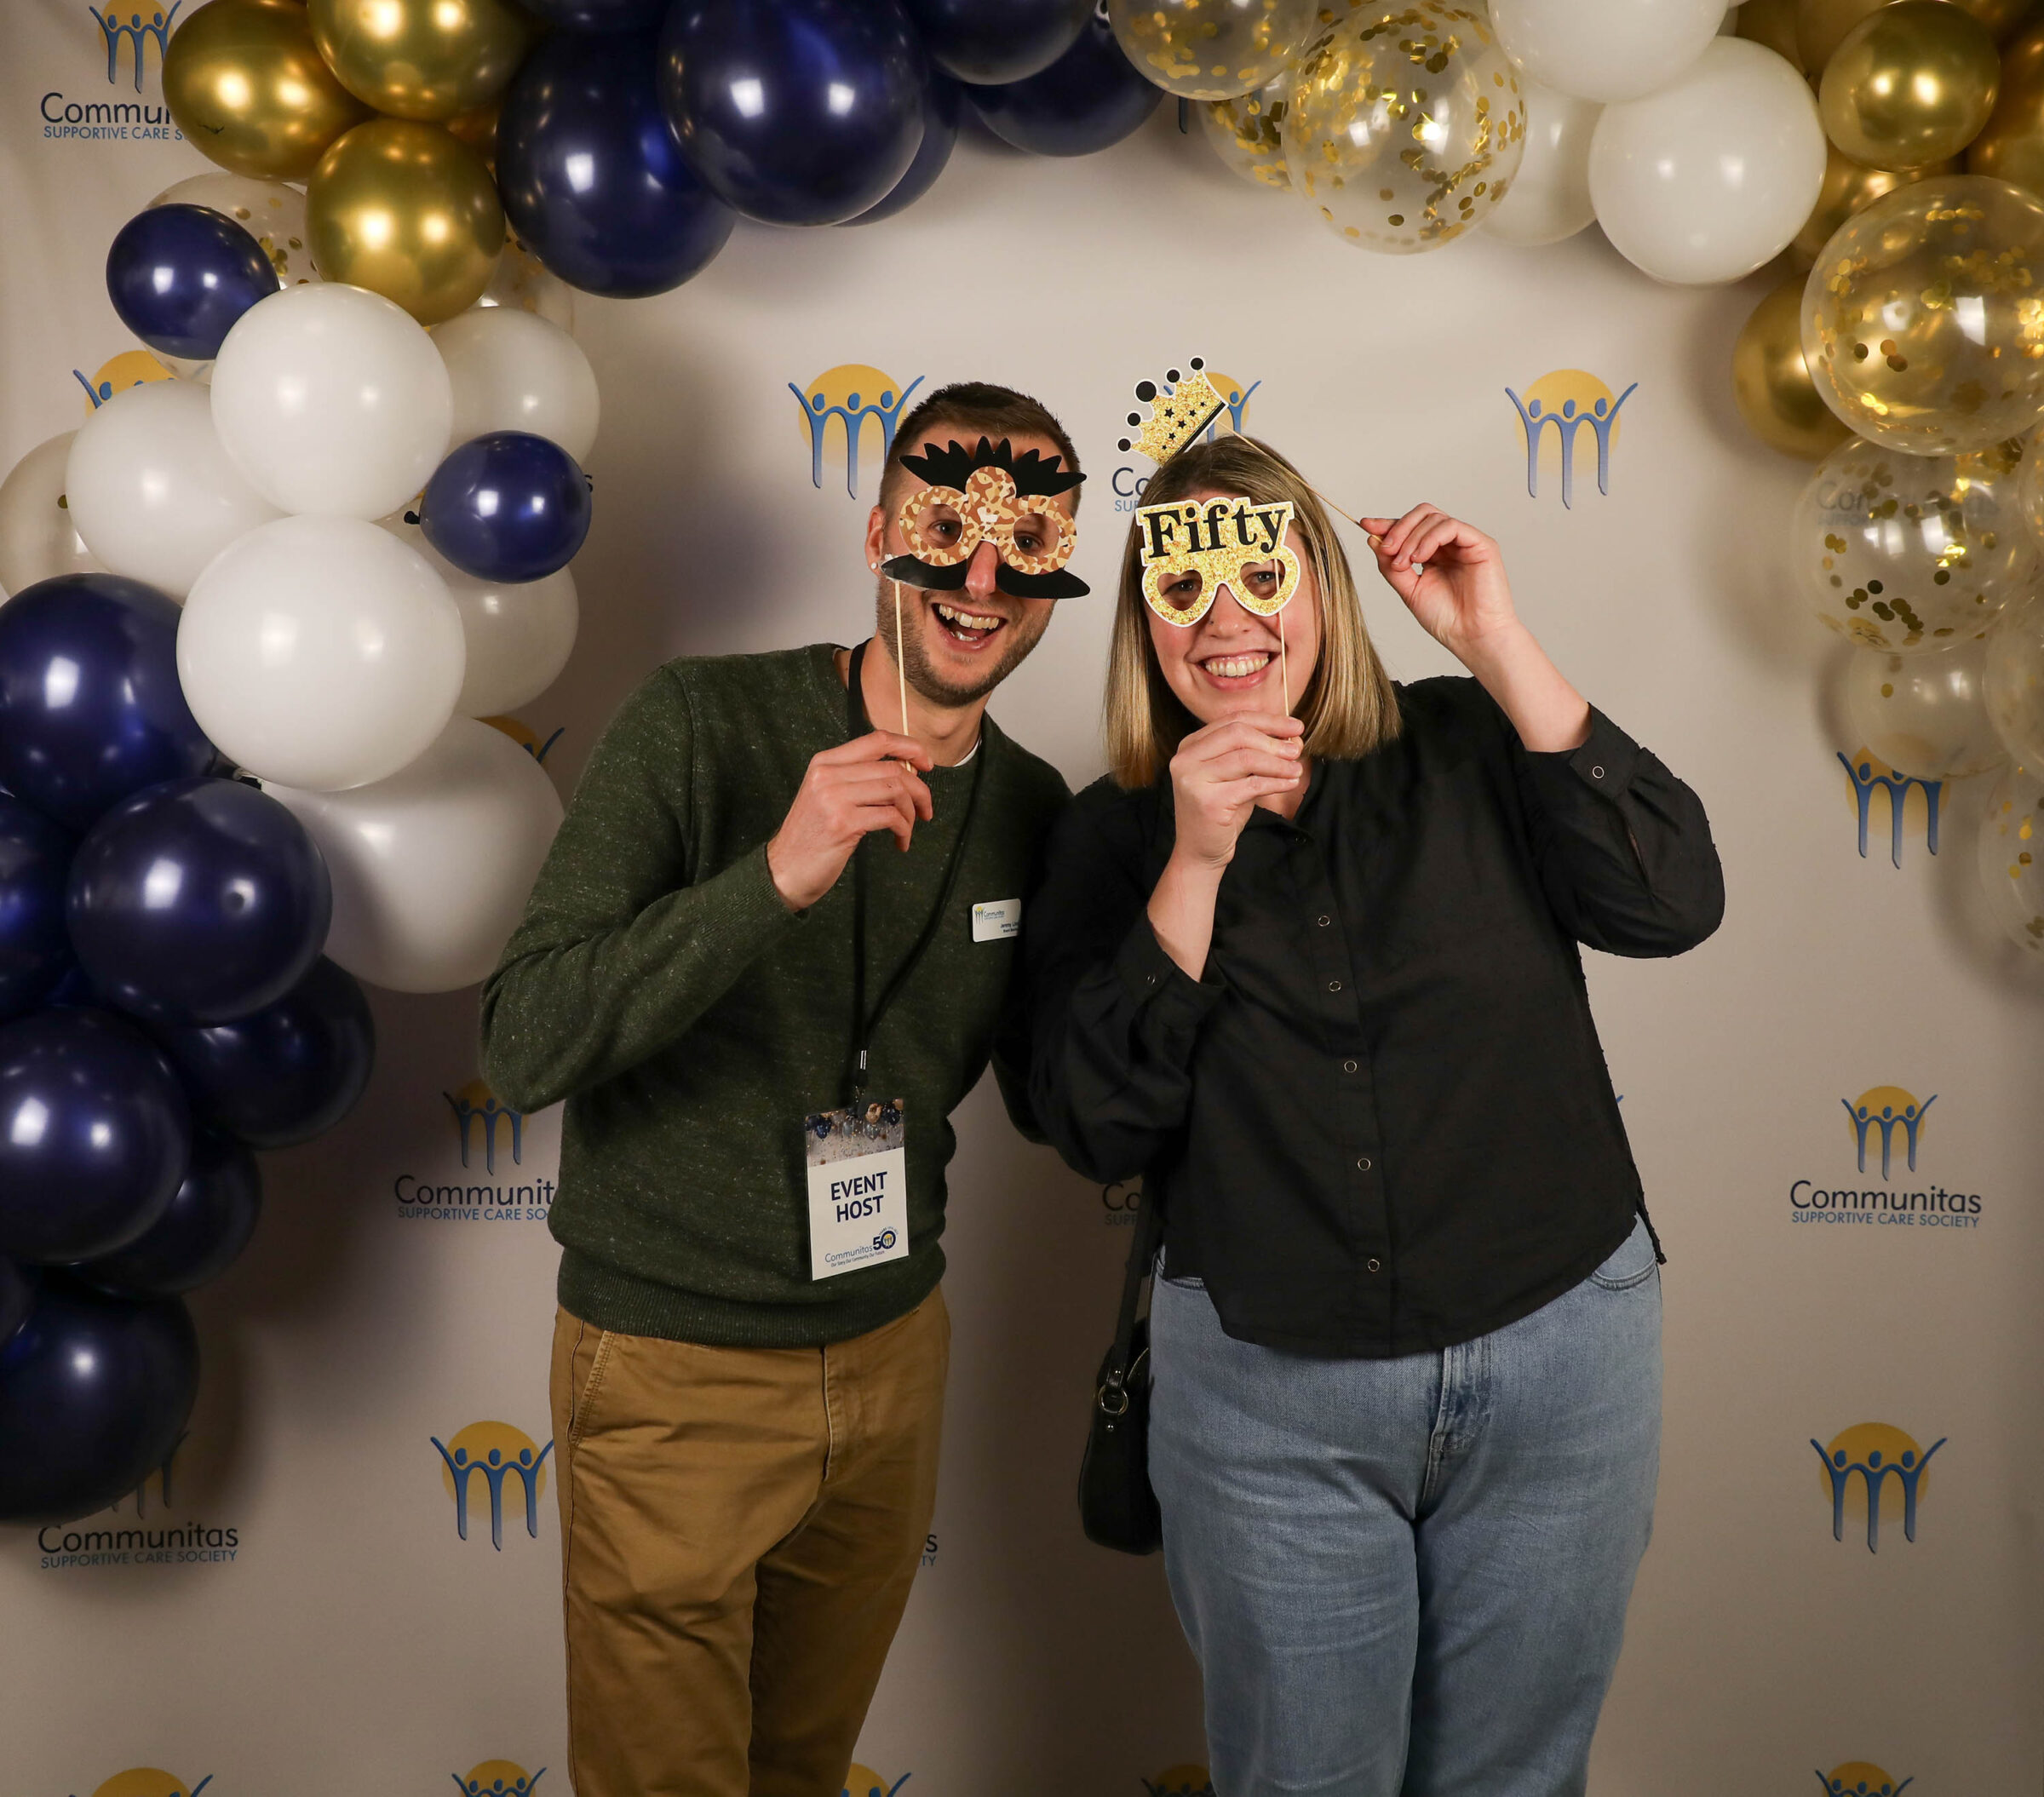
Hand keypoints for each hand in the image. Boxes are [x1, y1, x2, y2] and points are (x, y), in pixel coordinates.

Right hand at [767, 731, 934, 910]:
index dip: (909, 748)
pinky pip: (891, 817)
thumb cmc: (812, 836)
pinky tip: (900, 843)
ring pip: (896, 790)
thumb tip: (905, 771)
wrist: (784, 870)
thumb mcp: (826, 796)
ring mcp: (834, 798)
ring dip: (912, 812)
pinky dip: (904, 830)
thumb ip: (856, 778)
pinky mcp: (843, 823)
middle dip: (919, 790)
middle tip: (926, 809)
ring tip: (908, 829)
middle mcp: (828, 774)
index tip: (927, 764)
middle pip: (893, 768)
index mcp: (825, 762)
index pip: (877, 740)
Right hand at [1166, 715, 1304, 870]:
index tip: (1295, 727)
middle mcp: (1185, 759)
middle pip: (1238, 734)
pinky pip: (1251, 785)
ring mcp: (1193, 780)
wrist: (1200, 850)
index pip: (1234, 720)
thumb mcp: (1238, 775)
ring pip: (1246, 758)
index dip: (1268, 721)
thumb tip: (1293, 738)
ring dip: (1277, 763)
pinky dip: (1276, 782)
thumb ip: (1258, 754)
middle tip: (1296, 750)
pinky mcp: (1207, 802)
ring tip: (1296, 769)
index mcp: (1191, 745)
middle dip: (1273, 740)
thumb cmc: (1222, 810)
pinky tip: (1290, 783)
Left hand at [1360, 504, 1517, 660]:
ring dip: (1411, 537)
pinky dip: (1430, 538)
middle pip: (1421, 514)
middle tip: (1387, 549)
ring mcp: (1466, 542)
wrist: (1471, 637)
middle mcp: (1450, 544)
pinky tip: (1420, 558)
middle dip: (1398, 527)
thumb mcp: (1408, 590)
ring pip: (1433, 518)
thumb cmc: (1446, 619)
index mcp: (1433, 553)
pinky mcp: (1482, 544)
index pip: (1410, 528)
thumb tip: (1373, 539)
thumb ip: (1391, 565)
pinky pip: (1451, 526)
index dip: (1387, 524)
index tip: (1365, 525)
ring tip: (1404, 563)